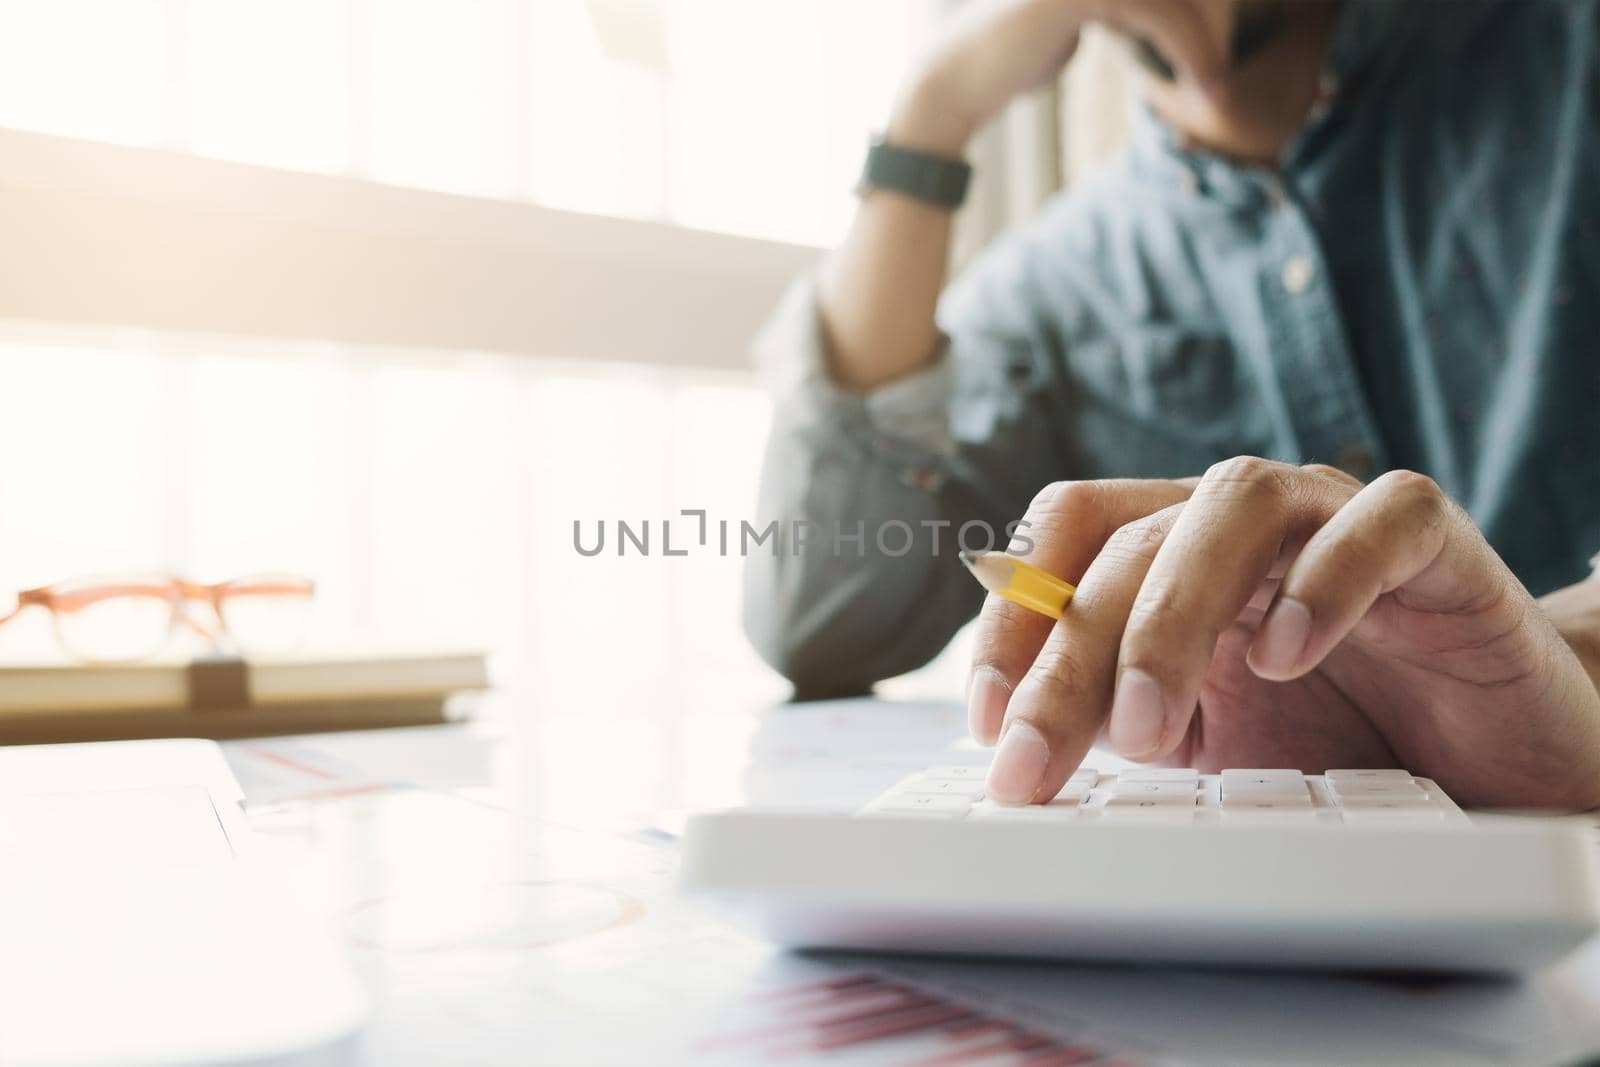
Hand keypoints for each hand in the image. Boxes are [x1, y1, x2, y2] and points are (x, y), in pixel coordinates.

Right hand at [892, 0, 1226, 154]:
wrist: (960, 81)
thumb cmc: (1015, 60)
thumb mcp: (1079, 26)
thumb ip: (1118, 12)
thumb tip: (1162, 18)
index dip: (1205, 14)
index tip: (1218, 55)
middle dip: (1217, 25)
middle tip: (1225, 75)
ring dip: (1211, 45)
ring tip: (1219, 91)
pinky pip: (1163, 15)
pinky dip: (1191, 53)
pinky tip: (1200, 88)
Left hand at [968, 459, 1599, 810]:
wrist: (1499, 752)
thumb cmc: (1348, 739)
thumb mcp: (1210, 742)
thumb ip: (1124, 721)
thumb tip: (1018, 745)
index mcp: (1177, 555)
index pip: (1067, 542)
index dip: (1013, 619)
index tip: (986, 721)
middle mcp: (1244, 524)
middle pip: (1130, 541)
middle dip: (1068, 654)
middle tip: (1037, 762)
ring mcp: (1336, 518)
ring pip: (1232, 504)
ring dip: (1172, 615)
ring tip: (1149, 728)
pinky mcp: (1434, 541)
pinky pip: (1378, 522)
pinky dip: (1326, 577)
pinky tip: (1286, 654)